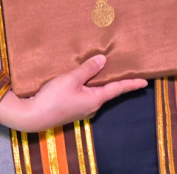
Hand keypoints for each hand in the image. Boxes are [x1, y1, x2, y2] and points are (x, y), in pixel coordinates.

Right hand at [0, 55, 146, 132]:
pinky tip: (84, 78)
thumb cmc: (52, 98)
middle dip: (116, 80)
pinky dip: (88, 85)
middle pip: (108, 90)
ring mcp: (82, 109)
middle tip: (126, 69)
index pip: (118, 89)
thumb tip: (103, 60)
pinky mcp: (72, 109)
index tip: (145, 82)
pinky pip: (85, 94)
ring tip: (105, 69)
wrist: (31, 117)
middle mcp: (91, 106)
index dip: (131, 84)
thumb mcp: (71, 79)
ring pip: (95, 92)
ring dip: (100, 81)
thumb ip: (88, 69)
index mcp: (95, 99)